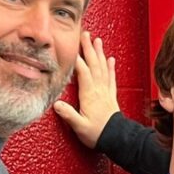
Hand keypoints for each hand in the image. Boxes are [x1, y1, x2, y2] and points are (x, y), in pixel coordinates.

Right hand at [52, 32, 118, 147]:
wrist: (117, 139)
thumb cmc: (97, 134)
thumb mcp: (80, 127)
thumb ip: (69, 115)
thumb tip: (56, 104)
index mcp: (90, 95)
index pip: (83, 72)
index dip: (77, 59)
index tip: (71, 46)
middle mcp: (98, 90)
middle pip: (94, 65)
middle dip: (89, 48)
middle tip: (85, 34)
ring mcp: (106, 92)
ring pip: (103, 68)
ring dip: (99, 53)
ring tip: (97, 40)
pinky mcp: (111, 96)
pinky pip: (111, 78)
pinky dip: (111, 68)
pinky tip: (110, 59)